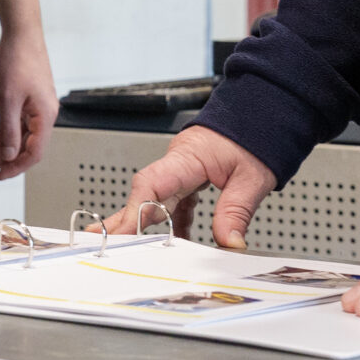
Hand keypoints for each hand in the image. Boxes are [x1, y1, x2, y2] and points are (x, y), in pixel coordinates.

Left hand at [0, 27, 56, 176]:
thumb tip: (9, 155)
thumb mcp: (8, 98)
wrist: (21, 32)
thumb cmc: (17, 59)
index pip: (34, 153)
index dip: (16, 167)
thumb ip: (8, 129)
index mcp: (45, 115)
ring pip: (23, 135)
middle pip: (28, 146)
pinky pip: (21, 123)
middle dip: (6, 157)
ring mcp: (39, 106)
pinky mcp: (32, 98)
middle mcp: (46, 113)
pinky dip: (6, 131)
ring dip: (4, 145)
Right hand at [112, 125, 274, 246]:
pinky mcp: (190, 179)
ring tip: (124, 246)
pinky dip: (173, 224)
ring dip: (141, 224)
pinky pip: (175, 204)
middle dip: (122, 219)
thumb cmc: (254, 135)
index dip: (133, 211)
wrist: (261, 113)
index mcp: (187, 157)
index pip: (151, 185)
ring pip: (155, 201)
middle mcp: (177, 164)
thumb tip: (229, 243)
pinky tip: (174, 243)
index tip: (122, 233)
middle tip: (98, 239)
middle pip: (143, 194)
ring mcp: (181, 172)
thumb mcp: (252, 178)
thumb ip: (237, 212)